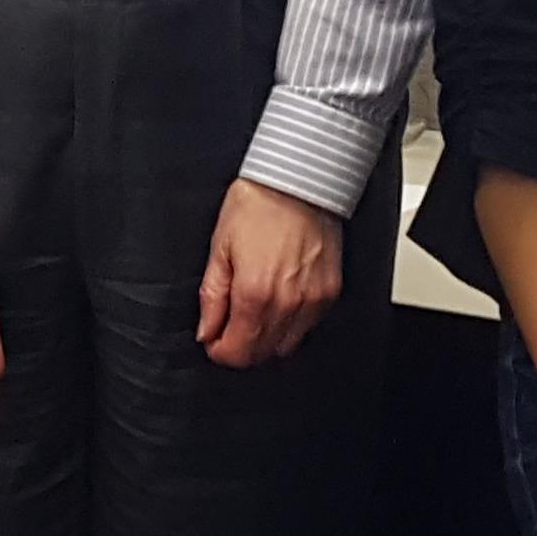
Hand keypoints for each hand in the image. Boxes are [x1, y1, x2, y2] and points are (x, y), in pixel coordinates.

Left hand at [196, 179, 344, 368]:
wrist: (298, 182)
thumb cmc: (258, 205)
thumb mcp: (219, 248)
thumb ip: (212, 297)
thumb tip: (206, 330)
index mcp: (254, 293)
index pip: (237, 352)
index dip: (220, 351)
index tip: (214, 340)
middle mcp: (287, 303)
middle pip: (261, 353)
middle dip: (240, 347)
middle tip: (229, 327)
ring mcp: (313, 300)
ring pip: (286, 346)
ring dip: (266, 339)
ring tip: (254, 313)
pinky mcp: (330, 292)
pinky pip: (308, 327)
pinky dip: (290, 325)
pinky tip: (279, 303)